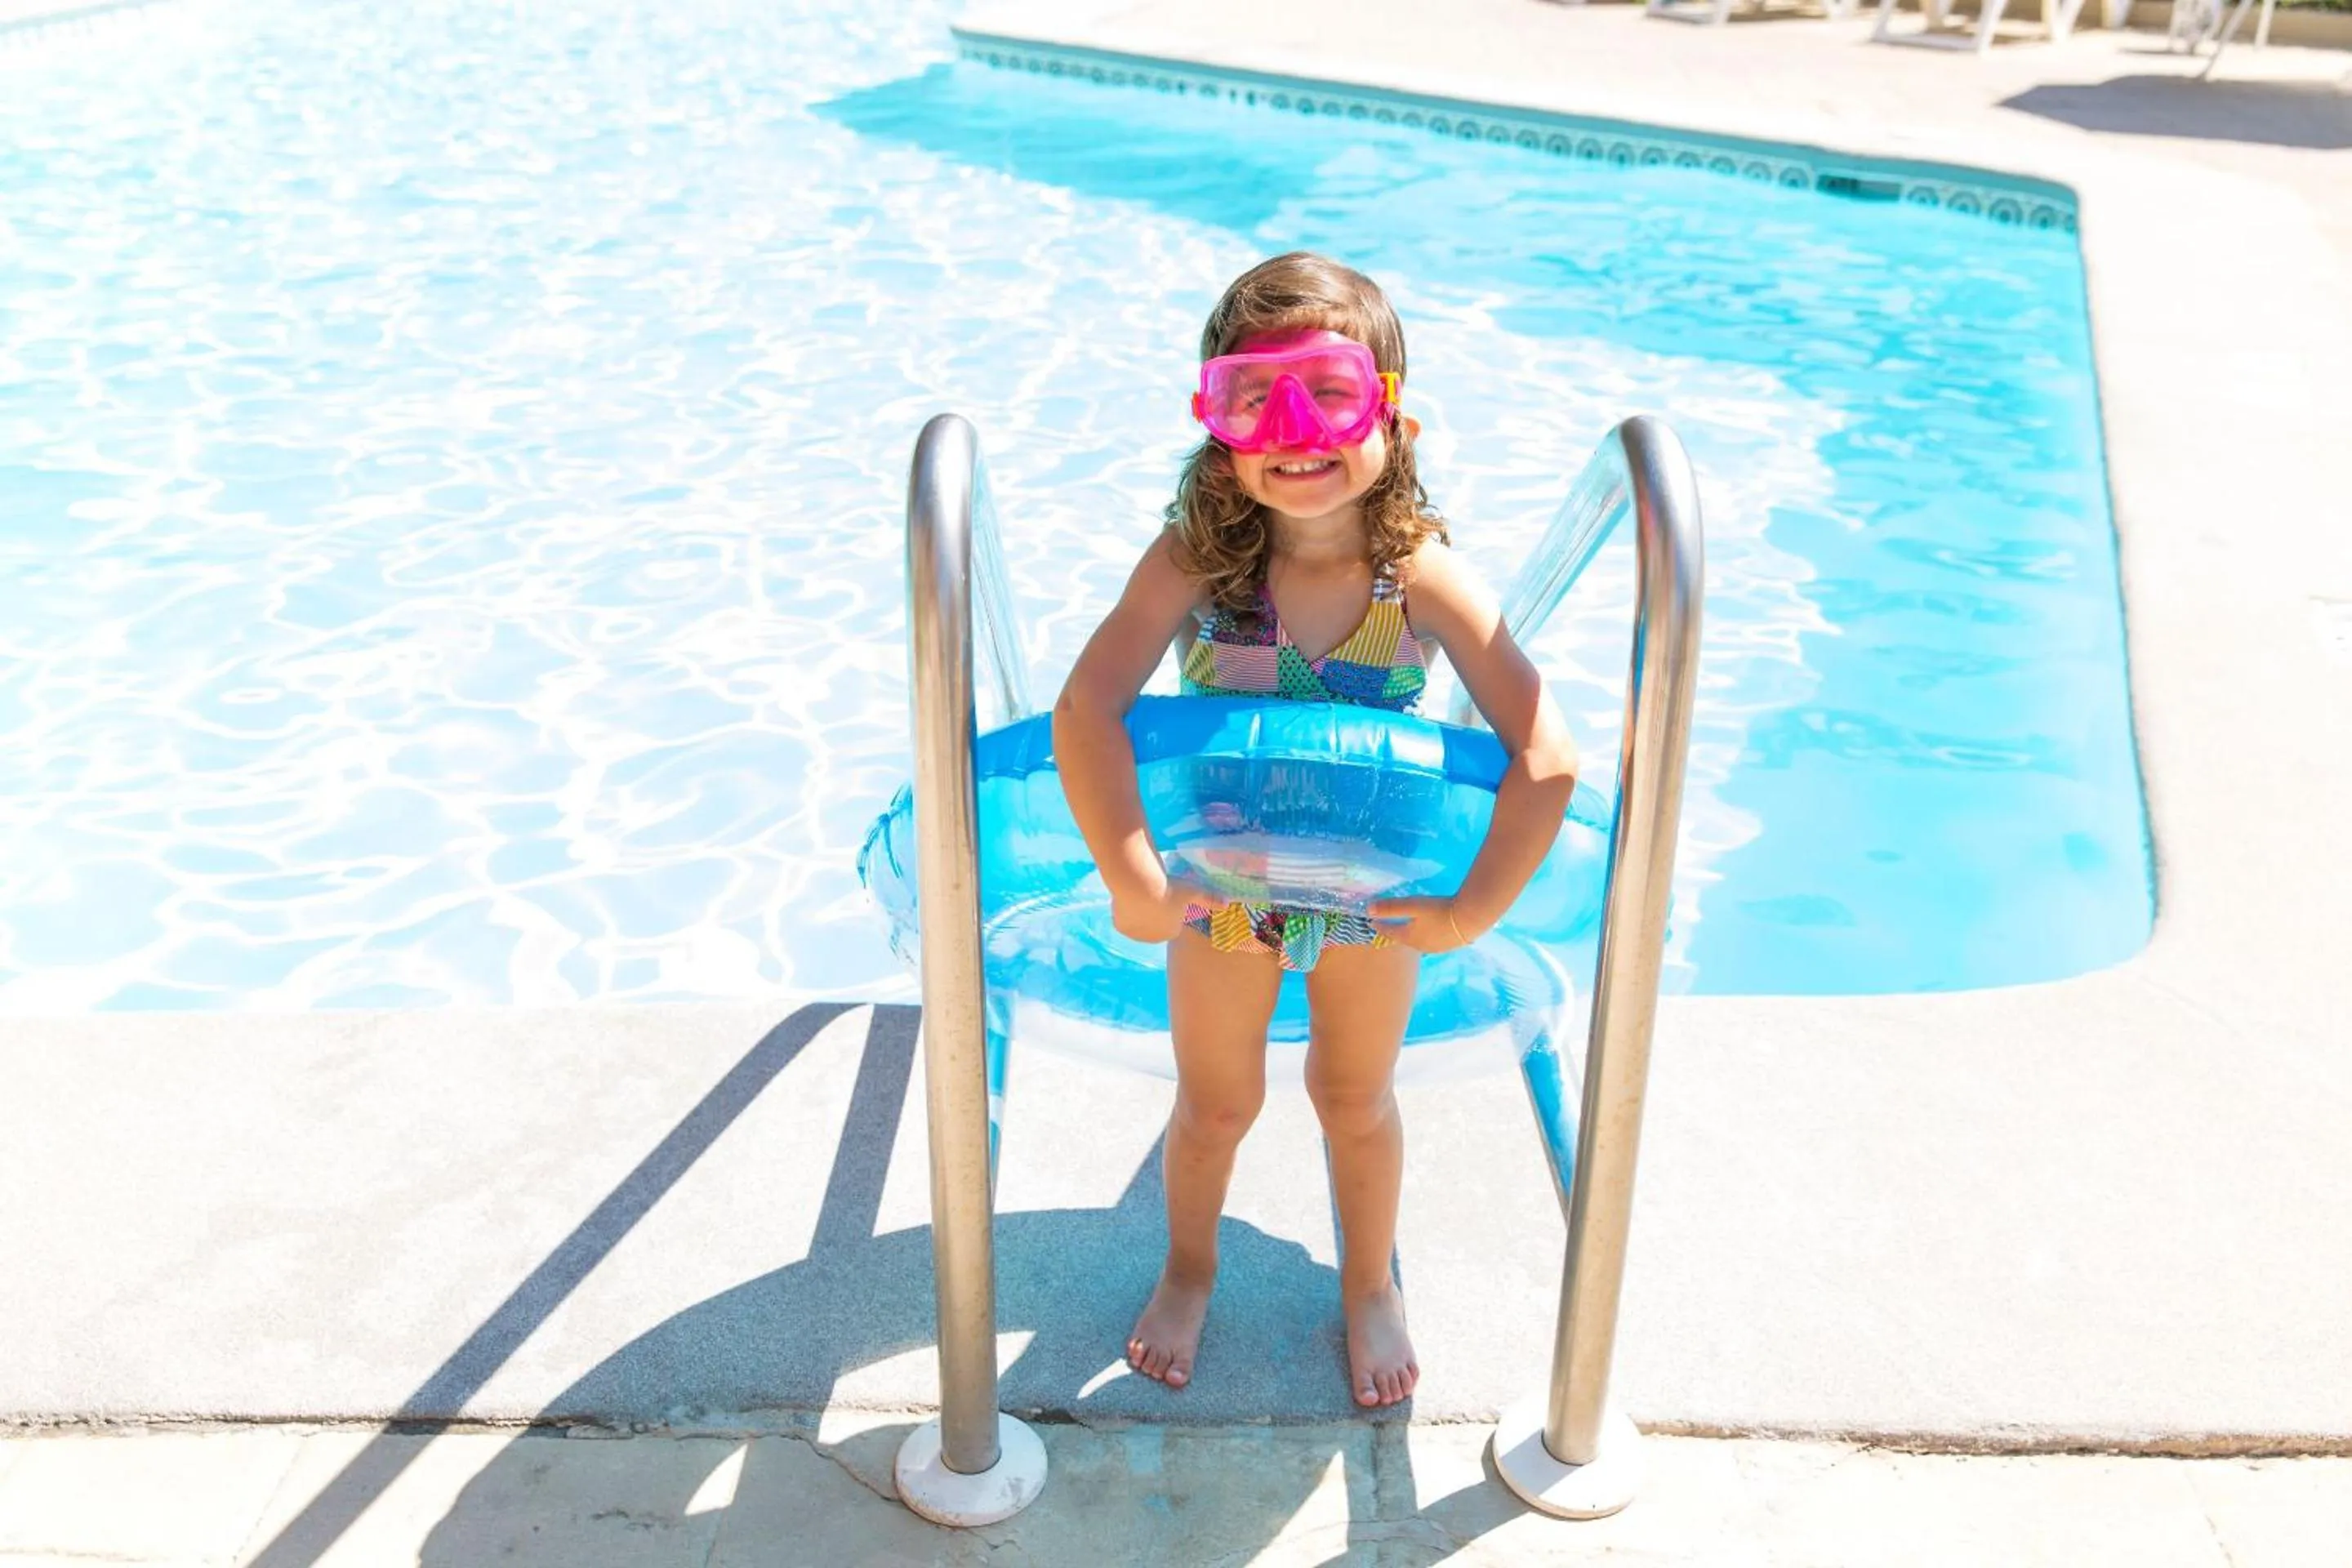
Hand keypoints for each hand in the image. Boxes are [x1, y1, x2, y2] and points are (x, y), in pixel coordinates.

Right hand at [1110, 873, 1224, 944]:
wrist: (1140, 886)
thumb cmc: (1169, 890)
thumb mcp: (1193, 892)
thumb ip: (1210, 899)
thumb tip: (1228, 903)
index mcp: (1171, 932)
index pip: (1171, 923)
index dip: (1169, 910)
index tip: (1166, 897)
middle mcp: (1153, 938)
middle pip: (1154, 925)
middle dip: (1154, 914)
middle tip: (1152, 894)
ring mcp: (1136, 934)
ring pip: (1138, 922)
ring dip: (1139, 913)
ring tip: (1140, 894)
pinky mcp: (1121, 928)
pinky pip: (1124, 920)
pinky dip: (1125, 911)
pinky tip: (1129, 898)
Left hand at [1368, 896, 1481, 953]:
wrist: (1471, 918)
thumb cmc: (1439, 911)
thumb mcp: (1412, 905)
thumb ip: (1391, 908)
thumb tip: (1368, 910)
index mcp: (1409, 938)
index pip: (1390, 932)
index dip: (1380, 926)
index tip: (1372, 923)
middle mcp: (1421, 947)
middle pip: (1404, 939)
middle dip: (1396, 932)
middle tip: (1389, 927)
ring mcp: (1436, 948)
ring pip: (1418, 942)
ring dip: (1412, 935)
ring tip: (1409, 929)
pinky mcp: (1450, 946)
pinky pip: (1431, 942)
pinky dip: (1426, 936)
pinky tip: (1431, 932)